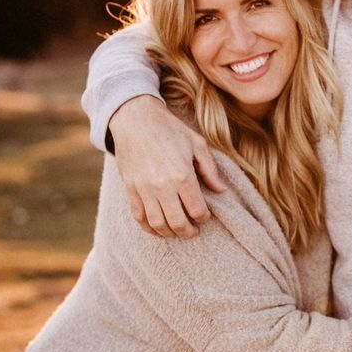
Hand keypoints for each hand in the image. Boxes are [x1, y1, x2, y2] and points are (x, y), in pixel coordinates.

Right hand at [109, 96, 225, 237]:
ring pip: (157, 224)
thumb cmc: (169, 129)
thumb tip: (221, 190)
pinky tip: (158, 228)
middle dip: (188, 232)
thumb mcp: (196, 143)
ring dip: (169, 233)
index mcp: (182, 174)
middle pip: (177, 223)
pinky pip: (139, 217)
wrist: (134, 118)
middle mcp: (162, 185)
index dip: (203, 218)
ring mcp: (144, 189)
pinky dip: (149, 228)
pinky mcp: (130, 189)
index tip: (204, 216)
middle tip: (194, 231)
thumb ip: (210, 169)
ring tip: (177, 231)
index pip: (196, 210)